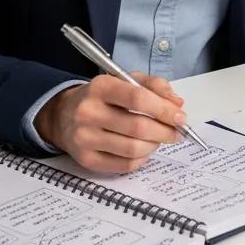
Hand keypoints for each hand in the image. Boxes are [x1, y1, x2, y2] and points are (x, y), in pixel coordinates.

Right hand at [35, 73, 186, 171]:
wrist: (64, 115)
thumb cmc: (103, 96)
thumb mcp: (126, 79)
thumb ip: (154, 86)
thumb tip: (177, 104)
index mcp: (101, 87)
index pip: (138, 99)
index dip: (164, 110)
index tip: (180, 117)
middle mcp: (88, 112)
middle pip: (137, 127)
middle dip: (165, 131)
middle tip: (176, 132)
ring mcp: (84, 138)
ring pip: (133, 149)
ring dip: (154, 145)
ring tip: (159, 138)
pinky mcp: (86, 160)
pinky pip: (124, 165)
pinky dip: (142, 159)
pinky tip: (144, 149)